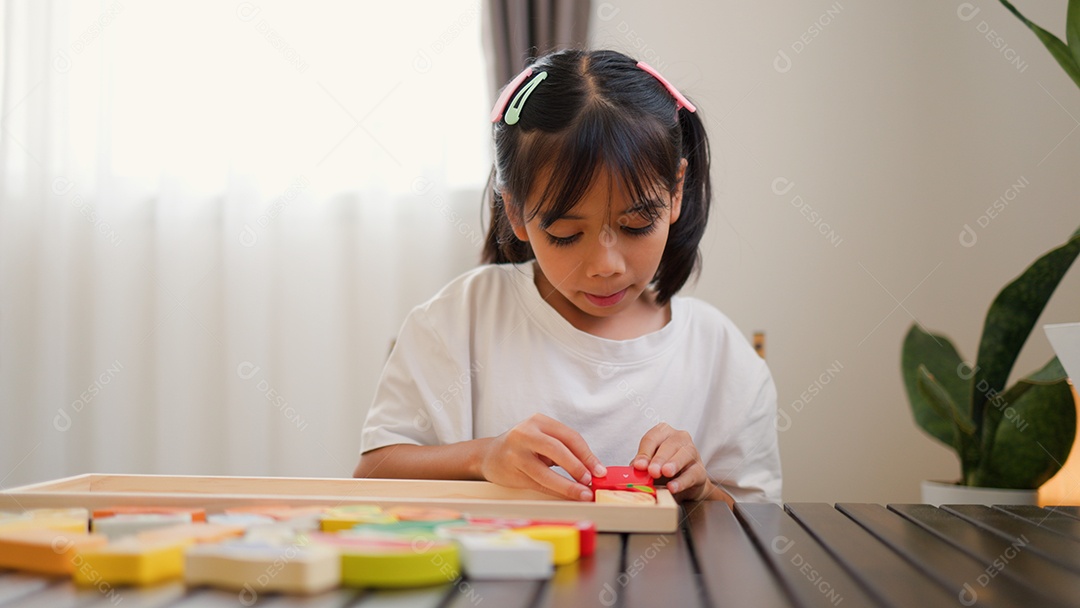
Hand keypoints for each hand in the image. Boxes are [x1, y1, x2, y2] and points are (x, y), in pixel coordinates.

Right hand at [479, 413, 606, 500]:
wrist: (489, 455)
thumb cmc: (522, 447)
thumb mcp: (542, 439)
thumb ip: (565, 450)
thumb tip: (592, 470)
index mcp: (539, 421)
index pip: (569, 436)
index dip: (587, 455)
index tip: (599, 470)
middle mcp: (525, 433)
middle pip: (558, 449)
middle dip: (578, 467)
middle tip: (590, 480)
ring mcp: (516, 452)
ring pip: (546, 472)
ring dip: (567, 485)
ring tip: (582, 493)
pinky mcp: (511, 470)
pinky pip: (538, 484)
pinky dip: (555, 491)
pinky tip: (565, 495)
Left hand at [632, 423, 719, 501]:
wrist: (682, 485)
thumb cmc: (662, 470)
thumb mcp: (649, 465)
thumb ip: (642, 466)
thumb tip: (634, 468)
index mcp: (663, 433)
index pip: (652, 439)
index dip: (644, 452)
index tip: (639, 465)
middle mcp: (679, 438)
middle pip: (669, 444)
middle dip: (659, 458)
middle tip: (652, 471)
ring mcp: (693, 452)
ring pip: (685, 454)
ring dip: (674, 464)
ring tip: (666, 473)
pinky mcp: (700, 469)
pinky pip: (692, 474)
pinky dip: (682, 481)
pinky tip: (673, 487)